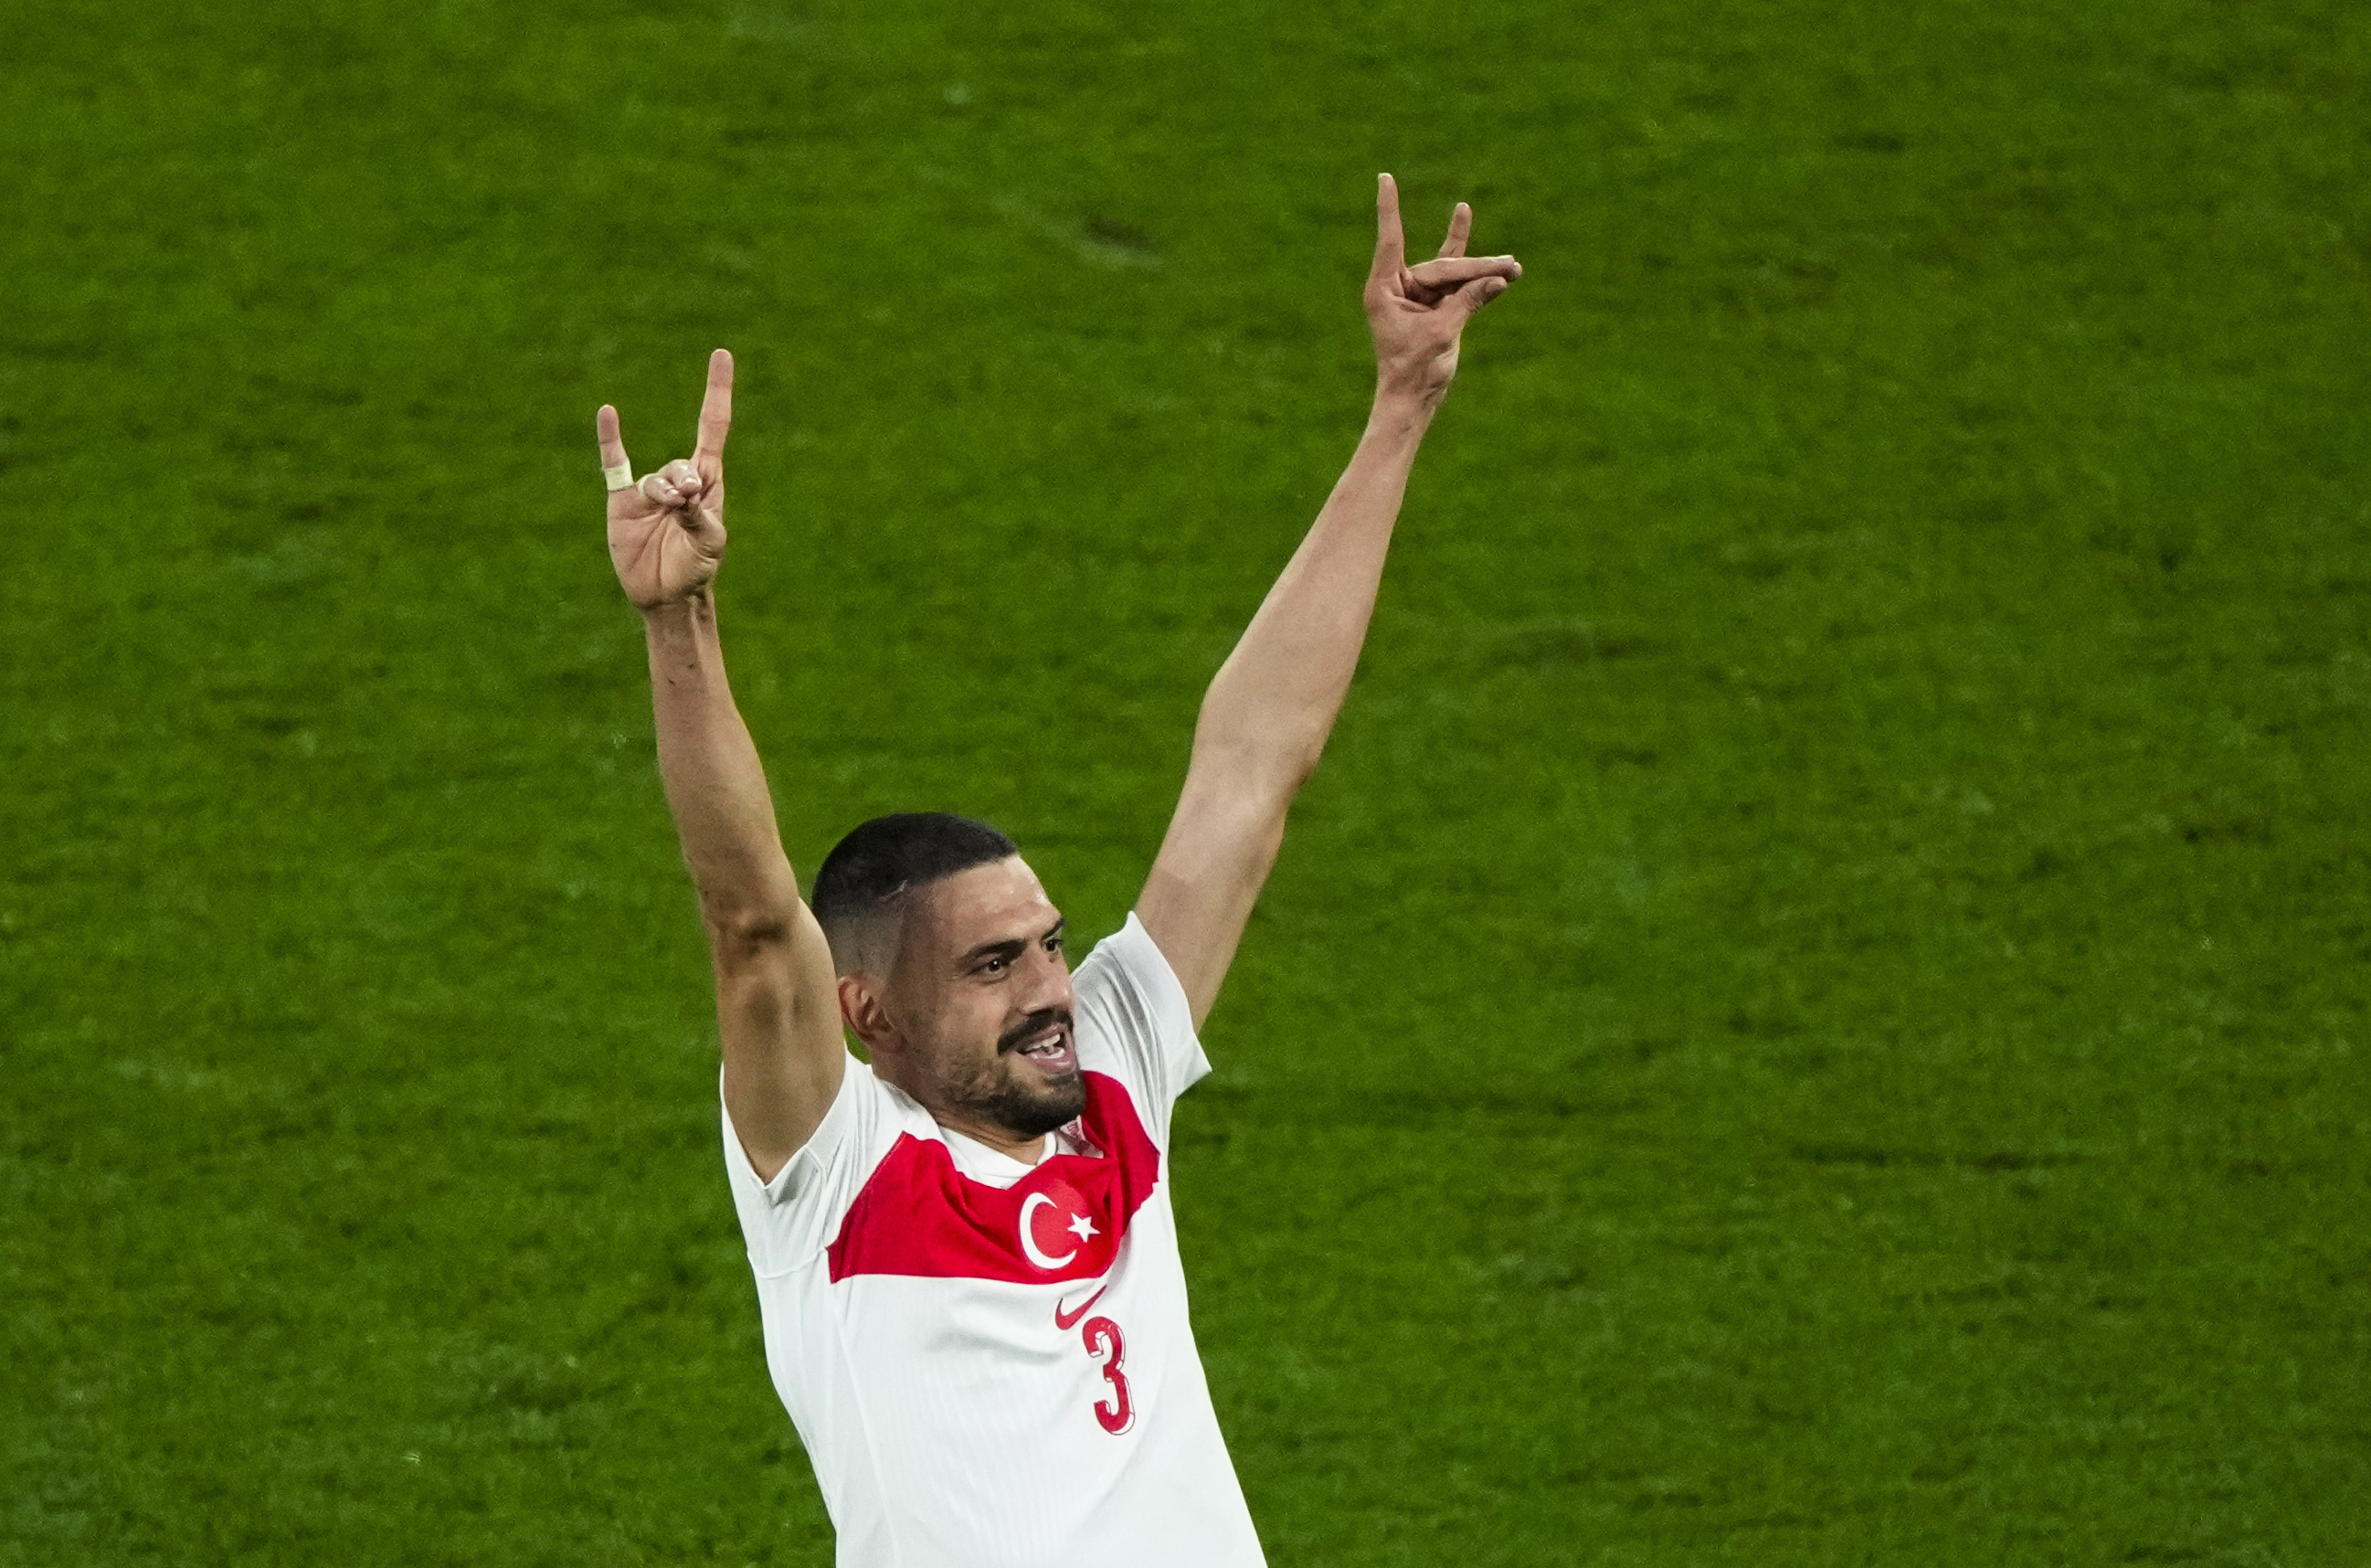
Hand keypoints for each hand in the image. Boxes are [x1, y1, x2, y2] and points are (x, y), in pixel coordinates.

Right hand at [600, 348, 734, 611]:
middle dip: (684, 481)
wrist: (666, 595)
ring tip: (671, 512)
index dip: (717, 391)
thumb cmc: (696, 568)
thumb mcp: (710, 544)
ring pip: (655, 478)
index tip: (722, 354)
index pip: (712, 426)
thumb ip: (701, 517)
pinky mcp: (622, 502)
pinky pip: (614, 464)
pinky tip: (608, 413)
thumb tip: (687, 493)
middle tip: (688, 501)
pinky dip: (610, 439)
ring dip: (663, 493)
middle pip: (681, 463)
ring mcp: (649, 491)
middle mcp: (678, 480)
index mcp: (707, 482)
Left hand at [1364, 175, 1520, 408]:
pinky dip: (1481, 280)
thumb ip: (1468, 302)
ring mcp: (1419, 296)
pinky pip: (1461, 285)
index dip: (1389, 208)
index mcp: (1385, 289)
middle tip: (1510, 267)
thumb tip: (1498, 280)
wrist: (1414, 399)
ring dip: (1484, 272)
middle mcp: (1400, 287)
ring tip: (1514, 267)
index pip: (1391, 240)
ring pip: (1455, 275)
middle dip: (1476, 269)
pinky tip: (1502, 266)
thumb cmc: (1414, 370)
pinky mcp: (1437, 306)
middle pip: (1441, 267)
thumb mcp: (1442, 333)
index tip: (1384, 178)